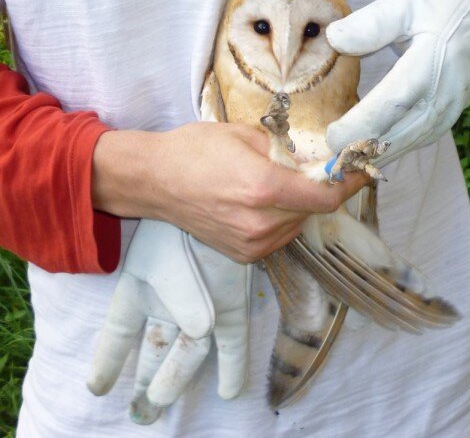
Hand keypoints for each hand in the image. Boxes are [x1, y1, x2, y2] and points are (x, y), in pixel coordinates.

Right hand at [87, 219, 250, 424]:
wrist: (203, 197)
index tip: (97, 386)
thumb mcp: (163, 260)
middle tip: (144, 408)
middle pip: (158, 349)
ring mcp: (202, 305)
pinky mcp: (232, 304)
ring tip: (161, 403)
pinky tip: (231, 391)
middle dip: (150, 378)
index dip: (108, 361)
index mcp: (140, 291)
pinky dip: (234, 367)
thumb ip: (180, 295)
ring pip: (189, 353)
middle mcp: (169, 303)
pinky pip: (233, 342)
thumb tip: (201, 332)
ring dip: (177, 379)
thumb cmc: (173, 228)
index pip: (119, 333)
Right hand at [93, 122, 367, 262]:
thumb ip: (286, 151)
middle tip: (307, 171)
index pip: (325, 197)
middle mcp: (262, 223)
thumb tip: (313, 161)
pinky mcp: (244, 255)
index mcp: (265, 188)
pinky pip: (279, 237)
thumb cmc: (195, 149)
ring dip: (298, 206)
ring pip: (297, 225)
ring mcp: (252, 244)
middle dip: (317, 191)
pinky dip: (281, 220)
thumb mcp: (244, 135)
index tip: (360, 173)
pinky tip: (259, 203)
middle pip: (313, 211)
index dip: (348, 185)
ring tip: (273, 185)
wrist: (155, 181)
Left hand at [326, 0, 469, 165]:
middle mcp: (445, 90)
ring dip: (382, 155)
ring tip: (350, 164)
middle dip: (366, 149)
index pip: (391, 103)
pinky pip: (425, 136)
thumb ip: (371, 24)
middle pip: (402, 131)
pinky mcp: (455, 110)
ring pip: (414, 140)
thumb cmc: (442, 1)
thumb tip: (334, 40)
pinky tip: (377, 154)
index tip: (332, 137)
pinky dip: (400, 148)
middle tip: (333, 160)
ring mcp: (453, 104)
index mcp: (431, 60)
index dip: (361, 125)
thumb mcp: (405, 2)